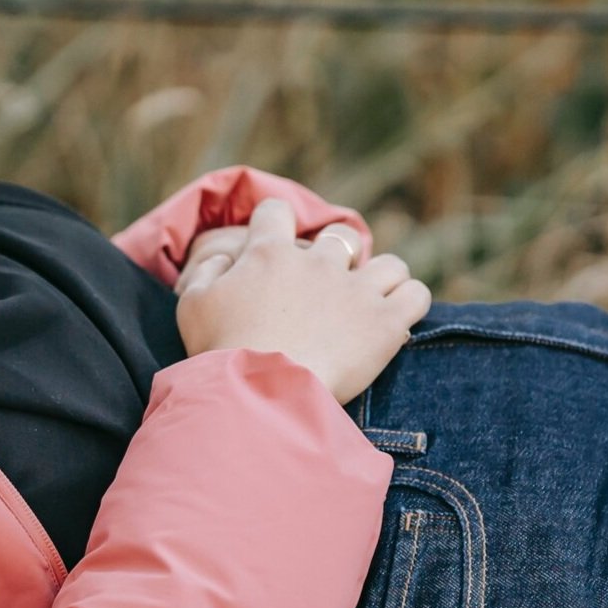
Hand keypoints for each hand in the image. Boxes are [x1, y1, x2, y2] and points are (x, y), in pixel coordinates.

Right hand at [176, 198, 430, 403]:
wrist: (261, 396)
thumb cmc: (220, 354)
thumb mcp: (192, 305)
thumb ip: (208, 270)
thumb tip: (228, 256)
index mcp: (269, 253)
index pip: (275, 211)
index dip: (274, 224)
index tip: (273, 248)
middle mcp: (318, 263)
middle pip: (340, 238)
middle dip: (336, 258)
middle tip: (325, 291)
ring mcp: (356, 291)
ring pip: (389, 264)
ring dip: (380, 280)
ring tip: (369, 303)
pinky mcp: (385, 323)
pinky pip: (415, 294)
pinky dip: (409, 303)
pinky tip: (395, 319)